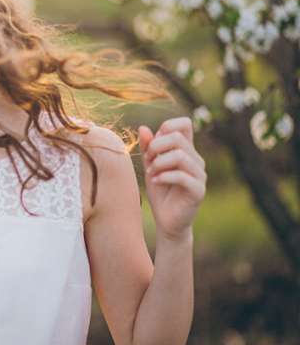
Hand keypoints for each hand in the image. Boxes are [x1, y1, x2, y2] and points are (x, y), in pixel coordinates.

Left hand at [139, 117, 206, 242]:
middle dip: (156, 147)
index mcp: (186, 150)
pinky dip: (164, 176)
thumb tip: (143, 128)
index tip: (153, 145)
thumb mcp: (150, 166)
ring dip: (158, 163)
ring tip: (151, 173)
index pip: (184, 124)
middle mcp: (196, 159)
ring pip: (180, 156)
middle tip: (148, 161)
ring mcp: (200, 175)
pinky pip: (182, 176)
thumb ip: (148, 148)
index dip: (166, 127)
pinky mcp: (198, 190)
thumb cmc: (160, 191)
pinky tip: (155, 182)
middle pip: (177, 137)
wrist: (167, 220)